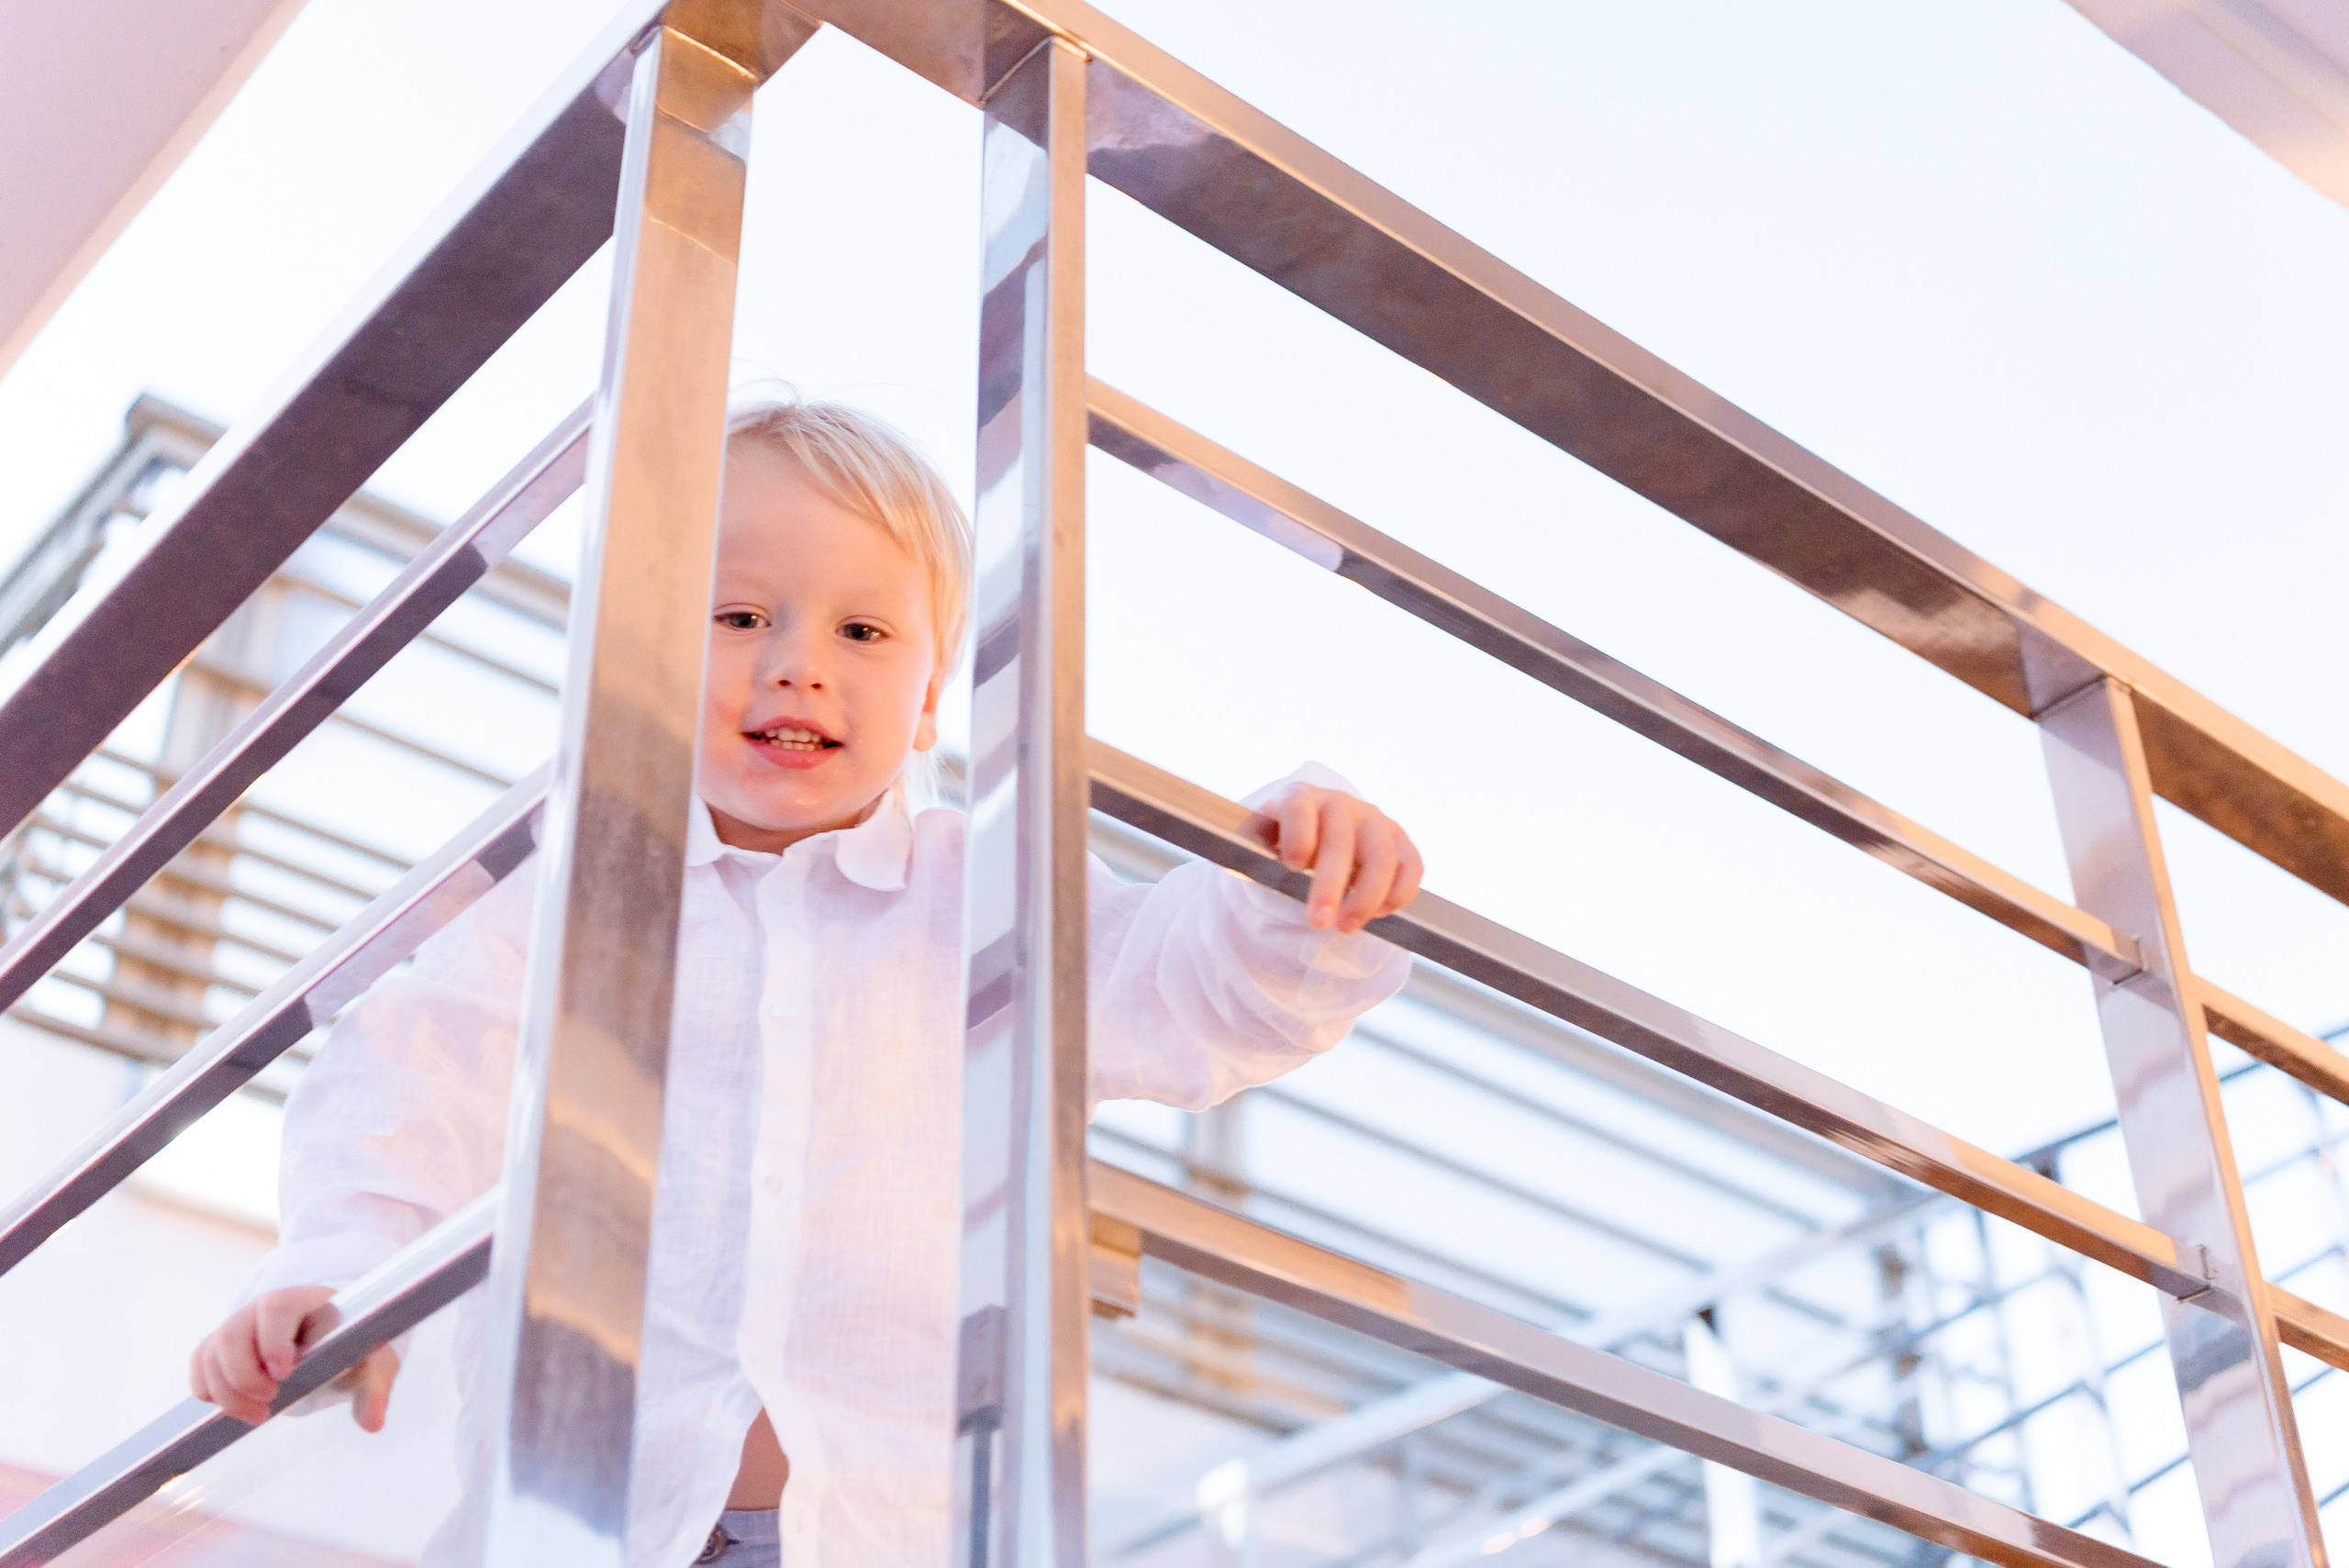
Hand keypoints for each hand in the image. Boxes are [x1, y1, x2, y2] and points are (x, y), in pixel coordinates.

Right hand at [190, 1286, 400, 1431]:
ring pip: (213, 1350)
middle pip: (234, 1331)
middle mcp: (265, 1307)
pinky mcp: (224, 1346)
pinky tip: (231, 1409)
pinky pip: (200, 1362)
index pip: (278, 1307)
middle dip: (245, 1374)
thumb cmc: (353, 1349)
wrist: (332, 1345)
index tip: (284, 1374)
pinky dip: (208, 1389)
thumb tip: (373, 1423)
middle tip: (269, 1403)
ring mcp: (241, 1325)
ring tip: (257, 1415)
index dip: (273, 1340)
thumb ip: (374, 1389)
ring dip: (227, 1390)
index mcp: (306, 1300)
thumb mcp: (373, 1364)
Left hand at [1249, 783, 1423, 933]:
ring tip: (1347, 927)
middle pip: (1341, 840)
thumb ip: (1249, 852)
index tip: (1292, 866)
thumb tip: (1240, 863)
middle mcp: (1340, 803)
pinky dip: (1400, 891)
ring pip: (1381, 855)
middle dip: (1330, 885)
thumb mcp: (1258, 844)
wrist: (1315, 836)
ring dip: (1366, 896)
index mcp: (1300, 798)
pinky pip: (1411, 864)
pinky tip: (1381, 913)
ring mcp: (1374, 819)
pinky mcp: (1399, 839)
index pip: (1299, 807)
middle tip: (1318, 922)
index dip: (1298, 834)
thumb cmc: (1280, 844)